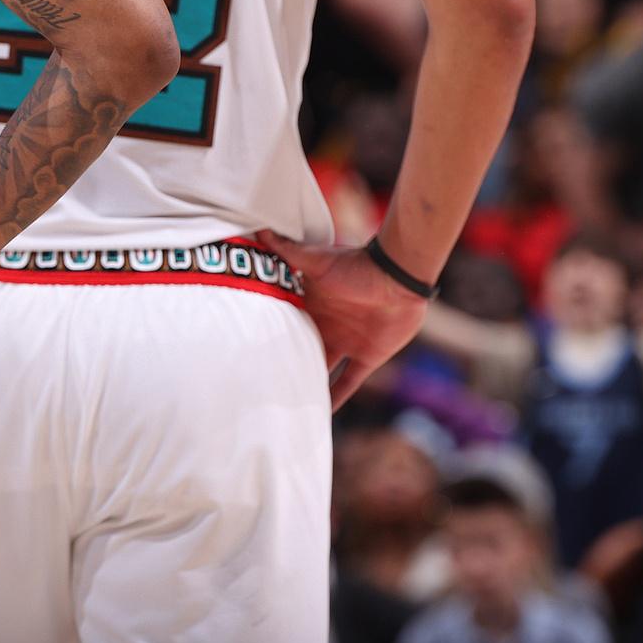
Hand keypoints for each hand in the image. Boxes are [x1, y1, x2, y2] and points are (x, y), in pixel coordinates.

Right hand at [256, 232, 429, 409]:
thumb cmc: (356, 265)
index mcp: (310, 304)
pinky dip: (337, 397)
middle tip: (257, 385)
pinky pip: (348, 381)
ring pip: (320, 369)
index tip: (244, 350)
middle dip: (282, 364)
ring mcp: (345, 342)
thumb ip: (288, 250)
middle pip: (299, 349)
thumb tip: (260, 228)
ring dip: (306, 383)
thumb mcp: (316, 260)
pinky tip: (323, 415)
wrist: (398, 277)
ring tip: (283, 405)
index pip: (283, 324)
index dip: (266, 336)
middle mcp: (324, 325)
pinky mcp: (367, 357)